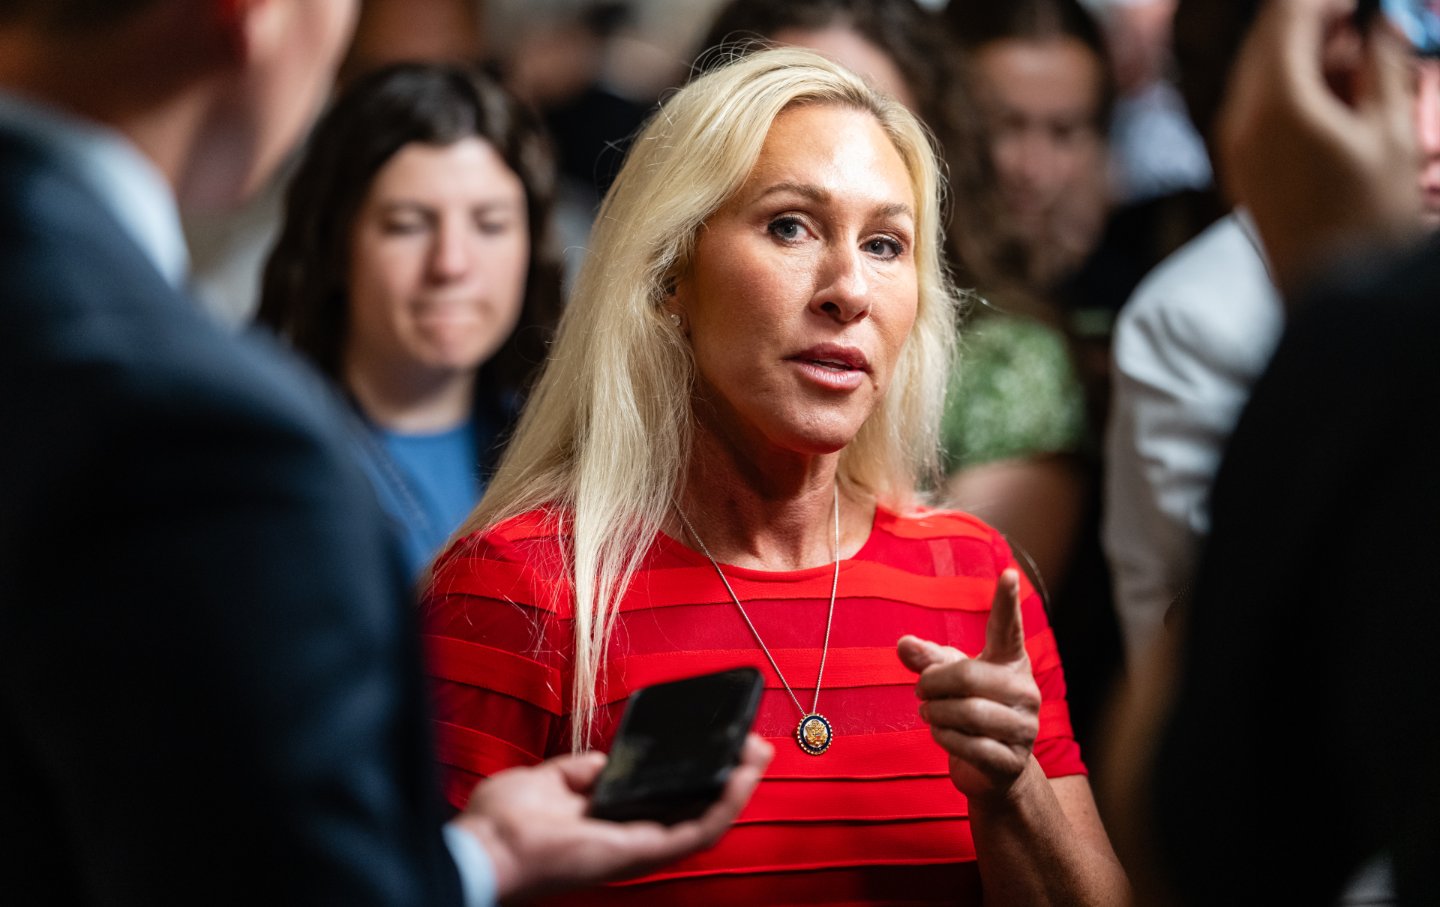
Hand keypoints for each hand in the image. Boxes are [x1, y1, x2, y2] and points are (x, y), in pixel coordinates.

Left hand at [449, 734, 772, 901]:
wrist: (486, 845)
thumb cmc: (503, 824)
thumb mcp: (551, 780)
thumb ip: (584, 771)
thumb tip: (606, 760)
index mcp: (610, 824)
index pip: (668, 802)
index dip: (699, 775)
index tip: (718, 743)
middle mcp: (631, 840)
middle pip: (696, 810)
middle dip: (730, 777)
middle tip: (751, 745)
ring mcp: (639, 849)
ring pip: (706, 821)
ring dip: (737, 788)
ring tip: (757, 755)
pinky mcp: (642, 853)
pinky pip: (696, 831)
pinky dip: (724, 805)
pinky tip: (740, 777)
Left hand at [897, 569, 1039, 802]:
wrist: (994, 769)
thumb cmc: (970, 710)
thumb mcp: (947, 679)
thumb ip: (927, 660)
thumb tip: (903, 643)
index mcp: (1010, 662)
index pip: (1008, 627)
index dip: (1006, 602)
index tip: (1006, 573)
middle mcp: (1024, 690)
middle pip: (969, 675)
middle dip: (933, 683)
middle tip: (920, 691)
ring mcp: (1024, 726)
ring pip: (968, 712)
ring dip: (936, 713)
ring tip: (929, 713)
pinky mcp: (1012, 760)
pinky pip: (969, 744)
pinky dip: (944, 738)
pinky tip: (941, 733)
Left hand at [1219, 0, 1419, 295]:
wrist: (1332, 297)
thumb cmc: (1369, 219)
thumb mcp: (1392, 131)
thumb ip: (1383, 63)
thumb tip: (1379, 19)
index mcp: (1277, 101)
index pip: (1289, 14)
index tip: (1366, 3)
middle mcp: (1240, 118)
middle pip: (1270, 39)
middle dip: (1319, 24)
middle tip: (1370, 29)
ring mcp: (1232, 144)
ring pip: (1263, 72)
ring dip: (1309, 58)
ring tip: (1364, 72)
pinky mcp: (1238, 166)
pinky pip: (1259, 107)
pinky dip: (1294, 91)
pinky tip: (1338, 105)